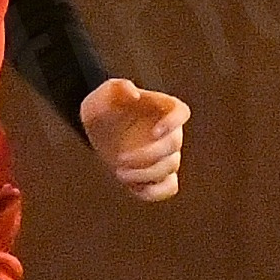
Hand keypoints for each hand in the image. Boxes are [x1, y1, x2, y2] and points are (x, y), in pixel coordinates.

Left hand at [82, 77, 187, 200]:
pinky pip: (169, 188)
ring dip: (145, 174)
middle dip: (147, 156)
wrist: (99, 129)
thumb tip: (133, 93)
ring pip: (169, 169)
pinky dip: (155, 192)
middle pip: (173, 147)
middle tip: (120, 159)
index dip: (173, 123)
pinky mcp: (159, 174)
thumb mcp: (102, 94)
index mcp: (162, 108)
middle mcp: (170, 132)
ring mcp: (166, 155)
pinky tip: (133, 188)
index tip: (154, 132)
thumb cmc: (104, 107)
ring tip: (119, 172)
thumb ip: (115, 88)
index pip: (180, 113)